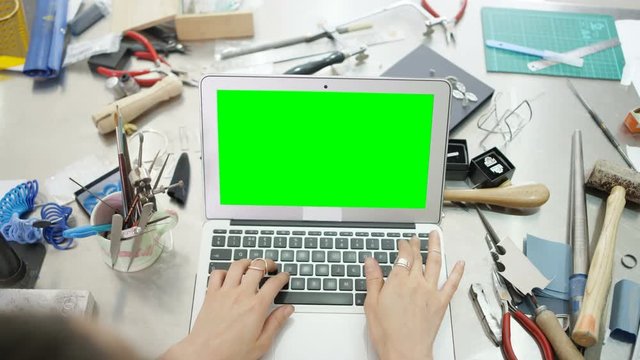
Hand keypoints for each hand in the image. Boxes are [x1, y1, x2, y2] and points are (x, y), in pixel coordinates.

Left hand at [163, 259, 292, 359]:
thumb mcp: (261, 343)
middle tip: (271, 266)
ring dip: (247, 262)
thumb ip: (276, 323)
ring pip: (237, 265)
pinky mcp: (211, 294)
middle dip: (267, 263)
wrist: (204, 355)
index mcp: (256, 307)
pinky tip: (228, 275)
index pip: (274, 283)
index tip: (284, 277)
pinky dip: (224, 270)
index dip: (282, 277)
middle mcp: (241, 295)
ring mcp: (225, 292)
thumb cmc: (230, 353)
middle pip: (257, 267)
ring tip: (252, 264)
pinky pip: (217, 273)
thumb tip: (287, 310)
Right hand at [364, 231, 464, 359]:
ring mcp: (431, 292)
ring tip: (436, 236)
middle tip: (416, 238)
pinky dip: (457, 272)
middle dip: (416, 244)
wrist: (405, 352)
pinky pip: (452, 284)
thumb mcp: (372, 304)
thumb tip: (370, 261)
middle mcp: (416, 283)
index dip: (403, 245)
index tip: (402, 241)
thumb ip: (373, 279)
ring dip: (436, 247)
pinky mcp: (441, 303)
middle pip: (418, 257)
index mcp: (398, 281)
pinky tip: (460, 264)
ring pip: (435, 263)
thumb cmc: (387, 333)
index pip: (402, 255)